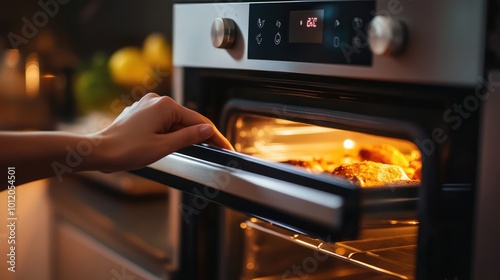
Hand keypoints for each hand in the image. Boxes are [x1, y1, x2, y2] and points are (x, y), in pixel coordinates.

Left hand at [94, 93, 232, 172]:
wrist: (99, 152)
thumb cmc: (127, 150)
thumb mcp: (164, 146)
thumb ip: (189, 137)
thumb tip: (207, 130)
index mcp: (165, 106)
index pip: (198, 121)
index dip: (214, 136)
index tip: (225, 147)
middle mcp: (157, 101)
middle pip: (187, 120)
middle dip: (199, 136)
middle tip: (215, 151)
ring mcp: (147, 106)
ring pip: (174, 122)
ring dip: (183, 136)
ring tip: (191, 152)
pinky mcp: (140, 114)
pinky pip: (162, 122)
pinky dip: (170, 133)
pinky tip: (171, 144)